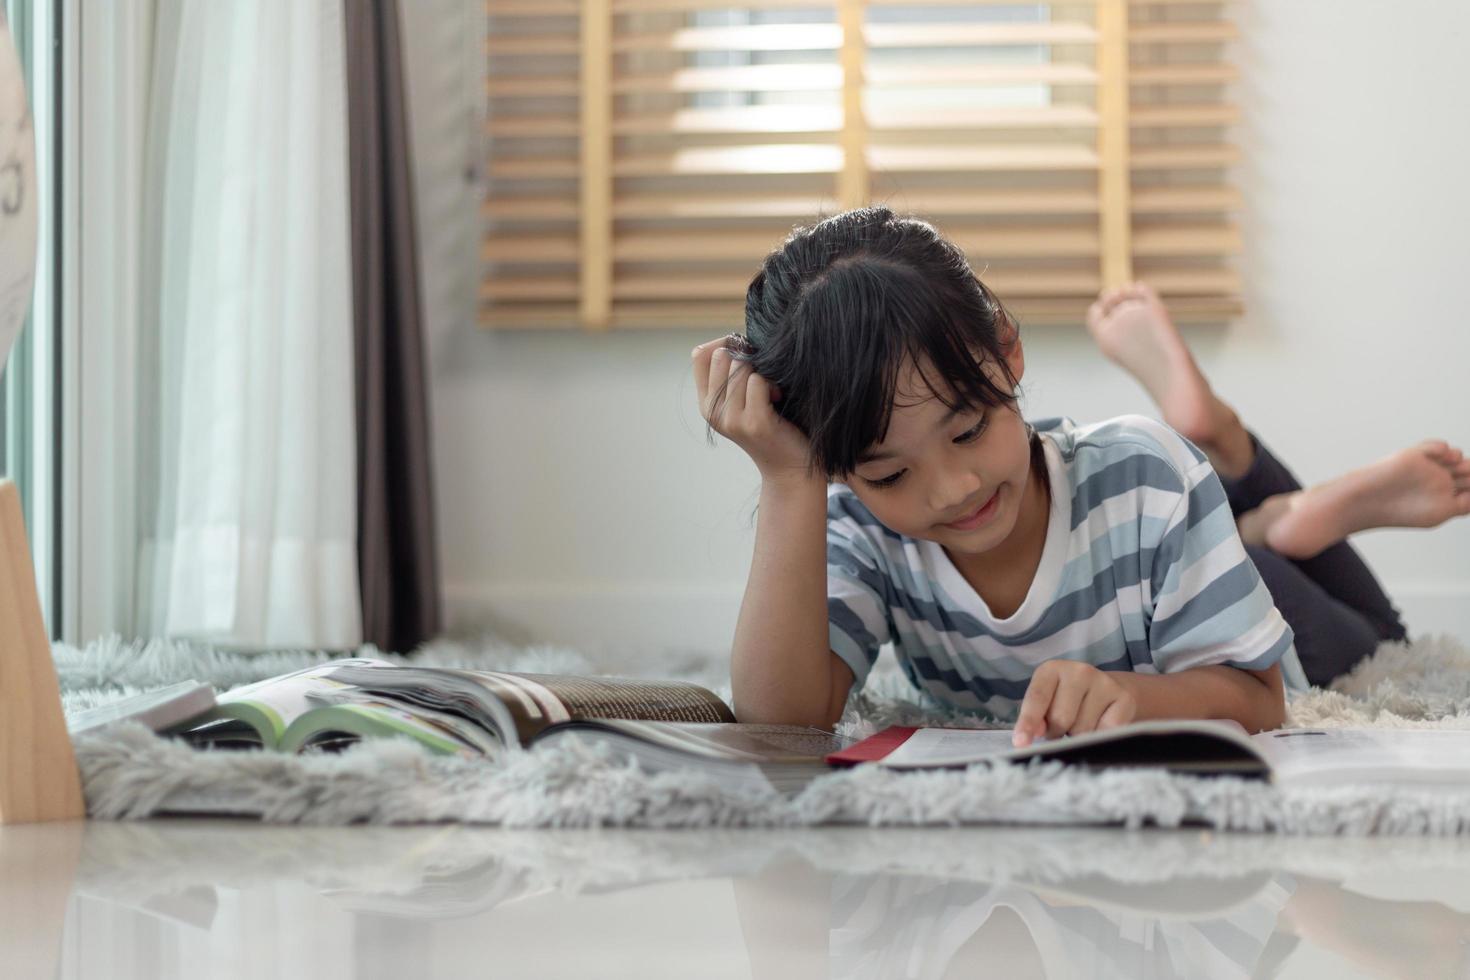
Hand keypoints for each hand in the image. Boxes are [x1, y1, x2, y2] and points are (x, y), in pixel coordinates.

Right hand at [692, 336, 812, 482]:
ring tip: (773, 392)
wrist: (790, 468)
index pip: (699, 355)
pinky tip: (778, 399)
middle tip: (763, 379)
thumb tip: (733, 339)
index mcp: (707, 404)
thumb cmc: (774, 425)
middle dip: (747, 357)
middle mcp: (713, 412)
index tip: (746, 352)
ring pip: (741, 367)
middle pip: (722, 356)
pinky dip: (773, 384)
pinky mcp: (754, 422)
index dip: (723, 343)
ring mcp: (731, 419)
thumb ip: (732, 373)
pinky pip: (758, 381)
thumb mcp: (744, 398)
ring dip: (763, 372)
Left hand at [1012, 660, 1136, 747]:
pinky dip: (1100, 737)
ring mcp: (1104, 683)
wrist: (1105, 691)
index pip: (1037, 698)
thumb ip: (1035, 717)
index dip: (1028, 722)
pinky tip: (1098, 725)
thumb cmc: (1065, 700)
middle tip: (1060, 729)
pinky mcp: (1125, 699)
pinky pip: (1107, 732)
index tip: (1021, 743)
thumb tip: (1034, 733)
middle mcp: (1079, 671)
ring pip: (1083, 729)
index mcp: (1051, 669)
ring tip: (1080, 724)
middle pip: (1061, 718)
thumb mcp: (1044, 703)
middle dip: (1057, 732)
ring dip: (1078, 736)